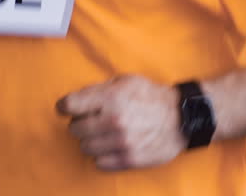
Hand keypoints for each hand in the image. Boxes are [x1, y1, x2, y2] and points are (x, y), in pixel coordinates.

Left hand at [56, 75, 185, 170]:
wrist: (181, 118)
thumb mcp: (124, 81)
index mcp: (111, 98)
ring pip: (85, 147)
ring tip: (103, 134)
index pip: (69, 106)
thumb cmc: (150, 96)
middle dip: (80, 124)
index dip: (65, 107)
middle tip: (91, 121)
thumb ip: (98, 89)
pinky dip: (102, 156)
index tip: (67, 109)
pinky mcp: (130, 159)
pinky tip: (110, 146)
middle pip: (74, 129)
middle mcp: (114, 121)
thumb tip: (74, 99)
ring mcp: (122, 142)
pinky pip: (99, 163)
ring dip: (90, 141)